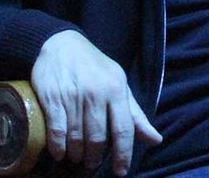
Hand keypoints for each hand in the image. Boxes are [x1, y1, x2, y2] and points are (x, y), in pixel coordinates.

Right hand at [31, 30, 162, 175]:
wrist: (61, 44)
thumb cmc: (95, 68)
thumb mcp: (119, 84)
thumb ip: (135, 115)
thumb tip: (156, 140)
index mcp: (117, 89)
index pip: (124, 129)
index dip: (124, 154)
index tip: (121, 171)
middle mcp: (96, 93)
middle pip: (98, 137)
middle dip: (95, 157)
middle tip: (92, 164)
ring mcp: (73, 96)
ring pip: (77, 137)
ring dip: (77, 154)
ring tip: (77, 158)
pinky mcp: (52, 97)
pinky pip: (57, 130)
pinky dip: (58, 146)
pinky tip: (59, 153)